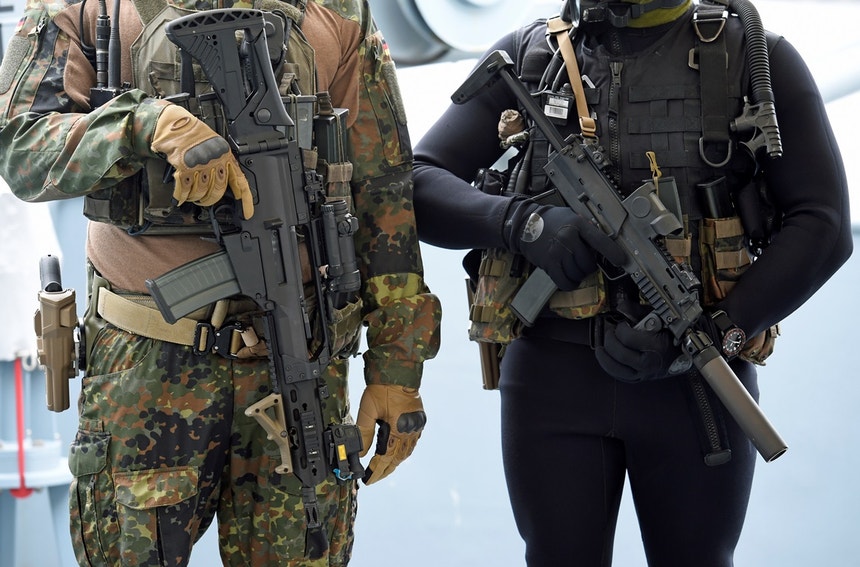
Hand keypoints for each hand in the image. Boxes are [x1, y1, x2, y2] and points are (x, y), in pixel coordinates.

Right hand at [151, 104, 253, 218]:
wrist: (176, 124)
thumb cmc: (195, 136)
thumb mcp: (216, 147)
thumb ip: (223, 165)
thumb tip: (231, 186)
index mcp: (226, 157)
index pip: (240, 182)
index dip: (246, 200)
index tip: (247, 213)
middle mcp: (215, 161)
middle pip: (217, 191)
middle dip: (209, 200)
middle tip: (204, 201)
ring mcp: (200, 165)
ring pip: (201, 192)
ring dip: (195, 198)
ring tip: (191, 196)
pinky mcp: (184, 167)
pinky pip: (185, 189)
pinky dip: (181, 195)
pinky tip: (181, 196)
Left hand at [356, 384, 425, 484]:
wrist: (399, 371)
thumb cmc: (383, 388)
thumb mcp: (368, 410)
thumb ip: (363, 433)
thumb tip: (359, 452)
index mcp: (398, 429)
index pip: (386, 458)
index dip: (376, 470)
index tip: (367, 479)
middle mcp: (410, 430)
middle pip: (398, 458)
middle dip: (385, 470)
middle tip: (374, 477)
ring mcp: (416, 425)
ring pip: (406, 452)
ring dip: (395, 461)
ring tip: (383, 468)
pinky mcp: (419, 420)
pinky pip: (412, 442)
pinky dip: (403, 450)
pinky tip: (396, 452)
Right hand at [505, 202, 624, 289]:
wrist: (525, 224)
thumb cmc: (551, 220)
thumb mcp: (571, 216)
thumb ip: (586, 228)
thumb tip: (603, 242)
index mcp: (578, 225)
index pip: (600, 241)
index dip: (613, 253)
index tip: (621, 261)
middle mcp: (568, 238)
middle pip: (588, 263)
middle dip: (589, 266)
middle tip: (583, 261)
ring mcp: (558, 252)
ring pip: (578, 274)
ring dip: (578, 275)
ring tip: (574, 267)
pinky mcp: (549, 264)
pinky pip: (565, 281)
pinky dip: (570, 283)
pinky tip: (570, 279)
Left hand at [595, 319, 688, 381]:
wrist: (686, 352)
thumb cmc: (673, 334)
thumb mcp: (658, 318)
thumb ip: (638, 311)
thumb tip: (621, 306)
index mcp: (656, 347)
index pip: (628, 339)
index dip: (620, 329)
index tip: (621, 325)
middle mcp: (650, 363)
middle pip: (620, 354)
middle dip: (610, 341)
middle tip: (609, 333)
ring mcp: (645, 373)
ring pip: (618, 370)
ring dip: (605, 358)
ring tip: (601, 349)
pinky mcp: (641, 378)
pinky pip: (622, 377)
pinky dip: (611, 368)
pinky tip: (607, 360)